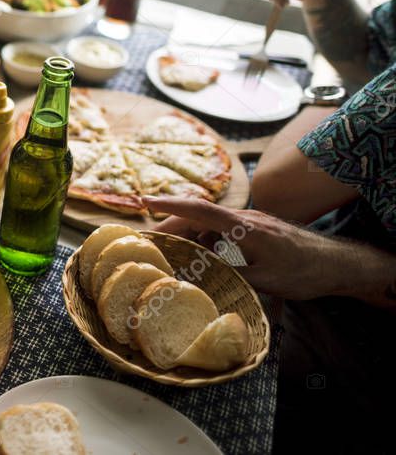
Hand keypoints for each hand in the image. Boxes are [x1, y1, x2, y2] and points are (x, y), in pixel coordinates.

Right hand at [144, 196, 336, 299]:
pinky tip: (205, 254)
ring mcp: (250, 221)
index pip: (200, 210)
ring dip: (189, 232)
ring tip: (173, 251)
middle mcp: (244, 218)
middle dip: (171, 223)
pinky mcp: (255, 228)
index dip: (171, 205)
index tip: (145, 201)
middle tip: (149, 240)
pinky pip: (222, 227)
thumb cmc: (303, 272)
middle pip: (199, 214)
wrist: (336, 263)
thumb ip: (231, 273)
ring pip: (209, 221)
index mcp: (244, 228)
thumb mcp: (265, 280)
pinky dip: (207, 237)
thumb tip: (200, 275)